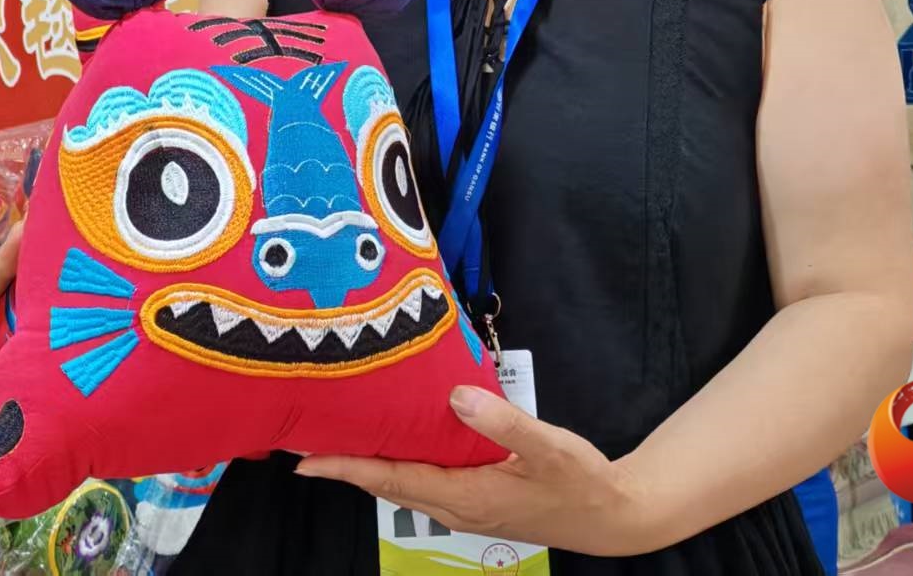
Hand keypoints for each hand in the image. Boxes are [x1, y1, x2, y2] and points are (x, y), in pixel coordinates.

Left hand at [295, 387, 652, 556]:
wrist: (609, 516)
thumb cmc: (579, 481)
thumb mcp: (546, 446)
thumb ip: (501, 421)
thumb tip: (456, 395)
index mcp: (464, 495)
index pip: (389, 479)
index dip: (344, 468)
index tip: (303, 461)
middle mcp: (454, 508)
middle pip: (386, 484)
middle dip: (344, 465)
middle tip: (303, 441)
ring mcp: (463, 509)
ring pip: (403, 485)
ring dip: (368, 467)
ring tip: (336, 440)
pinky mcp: (474, 503)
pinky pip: (422, 484)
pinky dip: (397, 466)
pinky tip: (393, 444)